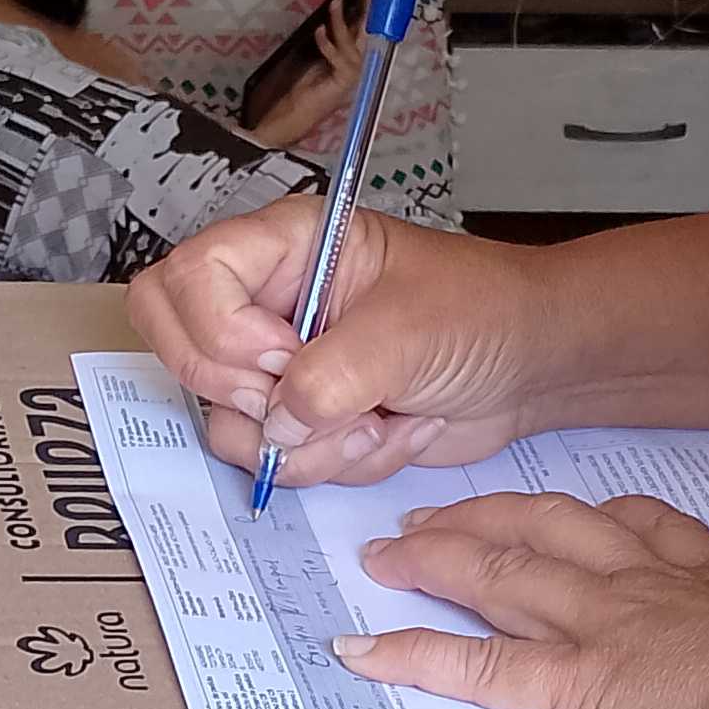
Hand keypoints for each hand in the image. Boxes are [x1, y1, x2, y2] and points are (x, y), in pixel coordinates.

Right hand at [126, 204, 544, 487]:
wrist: (529, 368)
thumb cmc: (483, 312)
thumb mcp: (411, 329)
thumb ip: (334, 372)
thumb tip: (279, 421)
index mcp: (285, 247)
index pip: (186, 278)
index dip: (221, 330)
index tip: (286, 354)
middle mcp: (267, 304)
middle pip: (179, 351)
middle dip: (247, 396)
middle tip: (312, 395)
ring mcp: (280, 367)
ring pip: (228, 424)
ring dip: (312, 441)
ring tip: (381, 415)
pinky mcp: (304, 420)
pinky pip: (277, 460)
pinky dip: (340, 461)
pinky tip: (392, 428)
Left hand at [246, 0, 365, 153]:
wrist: (292, 119)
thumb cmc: (302, 90)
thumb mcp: (316, 57)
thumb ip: (329, 39)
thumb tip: (332, 11)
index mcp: (352, 56)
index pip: (364, 22)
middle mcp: (357, 64)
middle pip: (368, 27)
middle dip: (371, 1)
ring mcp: (352, 76)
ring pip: (352, 42)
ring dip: (342, 22)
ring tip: (335, 3)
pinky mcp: (342, 85)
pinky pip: (338, 59)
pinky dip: (328, 44)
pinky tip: (319, 30)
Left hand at [344, 488, 708, 708]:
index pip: (651, 529)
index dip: (604, 519)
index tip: (578, 512)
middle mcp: (654, 591)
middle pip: (553, 534)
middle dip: (491, 522)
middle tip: (438, 518)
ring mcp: (611, 629)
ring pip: (502, 578)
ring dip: (437, 564)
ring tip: (384, 557)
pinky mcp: (582, 685)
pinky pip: (478, 666)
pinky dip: (413, 655)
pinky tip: (361, 650)